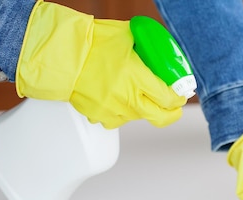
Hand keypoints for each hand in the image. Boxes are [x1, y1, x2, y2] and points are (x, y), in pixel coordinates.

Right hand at [16, 1, 185, 128]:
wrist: (62, 56)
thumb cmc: (93, 43)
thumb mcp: (127, 36)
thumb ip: (146, 47)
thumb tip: (161, 50)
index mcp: (136, 78)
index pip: (168, 97)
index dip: (178, 98)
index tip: (180, 95)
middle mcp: (127, 98)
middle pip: (160, 118)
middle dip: (171, 114)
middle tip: (174, 108)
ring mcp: (113, 110)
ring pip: (138, 117)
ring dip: (142, 108)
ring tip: (137, 94)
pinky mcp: (99, 117)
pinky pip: (117, 119)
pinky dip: (121, 111)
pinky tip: (116, 97)